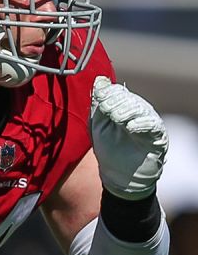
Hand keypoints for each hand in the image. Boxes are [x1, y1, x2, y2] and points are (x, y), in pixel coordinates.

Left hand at [90, 76, 166, 199]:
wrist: (119, 174)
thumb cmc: (108, 148)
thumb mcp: (97, 125)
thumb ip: (98, 103)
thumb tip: (100, 80)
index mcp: (122, 106)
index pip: (117, 91)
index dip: (108, 93)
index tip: (100, 99)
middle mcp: (137, 111)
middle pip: (128, 98)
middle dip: (115, 102)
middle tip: (107, 112)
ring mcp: (148, 122)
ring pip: (140, 108)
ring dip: (126, 111)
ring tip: (116, 119)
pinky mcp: (157, 135)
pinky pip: (153, 124)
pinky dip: (141, 124)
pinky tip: (130, 127)